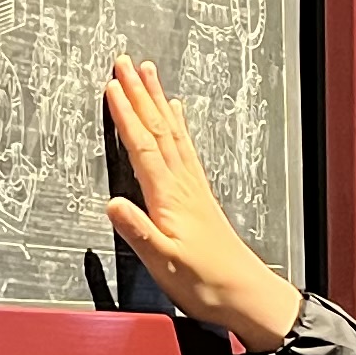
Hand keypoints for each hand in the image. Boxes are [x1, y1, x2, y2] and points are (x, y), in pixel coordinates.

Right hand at [102, 57, 302, 350]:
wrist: (244, 293)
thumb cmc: (204, 281)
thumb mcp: (164, 263)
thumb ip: (138, 231)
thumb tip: (112, 204)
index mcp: (169, 196)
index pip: (142, 146)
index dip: (126, 114)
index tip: (111, 85)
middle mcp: (182, 183)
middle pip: (157, 128)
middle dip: (139, 93)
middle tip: (125, 61)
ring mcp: (193, 186)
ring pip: (171, 131)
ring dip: (157, 100)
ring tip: (149, 73)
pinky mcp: (200, 194)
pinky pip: (185, 147)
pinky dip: (177, 124)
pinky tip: (176, 112)